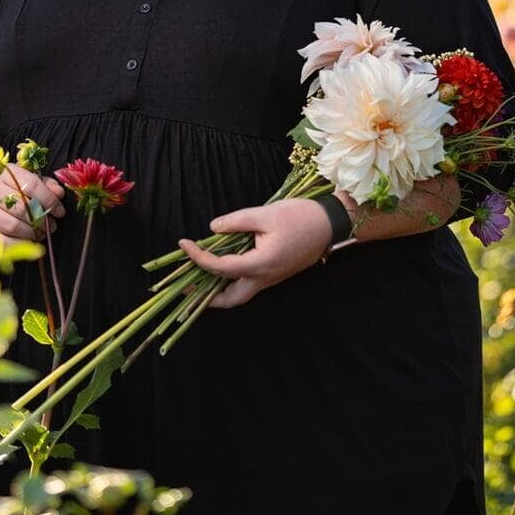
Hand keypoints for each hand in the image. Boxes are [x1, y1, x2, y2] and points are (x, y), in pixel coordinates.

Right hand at [0, 167, 65, 249]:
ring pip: (13, 226)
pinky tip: (28, 241)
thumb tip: (58, 193)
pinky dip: (20, 245)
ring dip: (32, 233)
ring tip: (40, 233)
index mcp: (4, 174)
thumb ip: (46, 186)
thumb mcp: (27, 183)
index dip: (50, 200)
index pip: (31, 185)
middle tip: (51, 225)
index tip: (60, 211)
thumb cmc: (9, 193)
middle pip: (22, 207)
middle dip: (42, 219)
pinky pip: (4, 242)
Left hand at [177, 198, 333, 309]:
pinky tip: (221, 267)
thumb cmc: (300, 217)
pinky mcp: (276, 273)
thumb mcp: (265, 214)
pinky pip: (249, 284)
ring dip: (218, 291)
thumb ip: (236, 221)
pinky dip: (231, 281)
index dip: (198, 258)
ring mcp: (272, 278)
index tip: (183, 244)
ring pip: (240, 294)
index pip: (221, 268)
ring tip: (199, 278)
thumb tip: (213, 228)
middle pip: (230, 300)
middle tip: (185, 286)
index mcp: (261, 264)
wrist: (331, 224)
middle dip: (205, 298)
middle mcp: (265, 277)